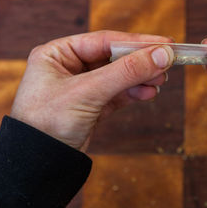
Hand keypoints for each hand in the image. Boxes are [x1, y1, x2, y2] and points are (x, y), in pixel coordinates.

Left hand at [11, 31, 173, 150]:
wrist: (39, 166)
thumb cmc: (48, 123)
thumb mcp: (88, 92)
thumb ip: (126, 71)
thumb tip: (162, 54)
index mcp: (58, 54)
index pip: (104, 41)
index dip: (136, 42)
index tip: (165, 44)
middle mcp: (69, 67)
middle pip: (114, 57)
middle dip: (140, 61)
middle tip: (167, 62)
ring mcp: (81, 88)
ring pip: (119, 76)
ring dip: (140, 77)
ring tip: (160, 81)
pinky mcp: (92, 106)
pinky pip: (118, 94)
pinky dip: (134, 93)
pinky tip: (149, 93)